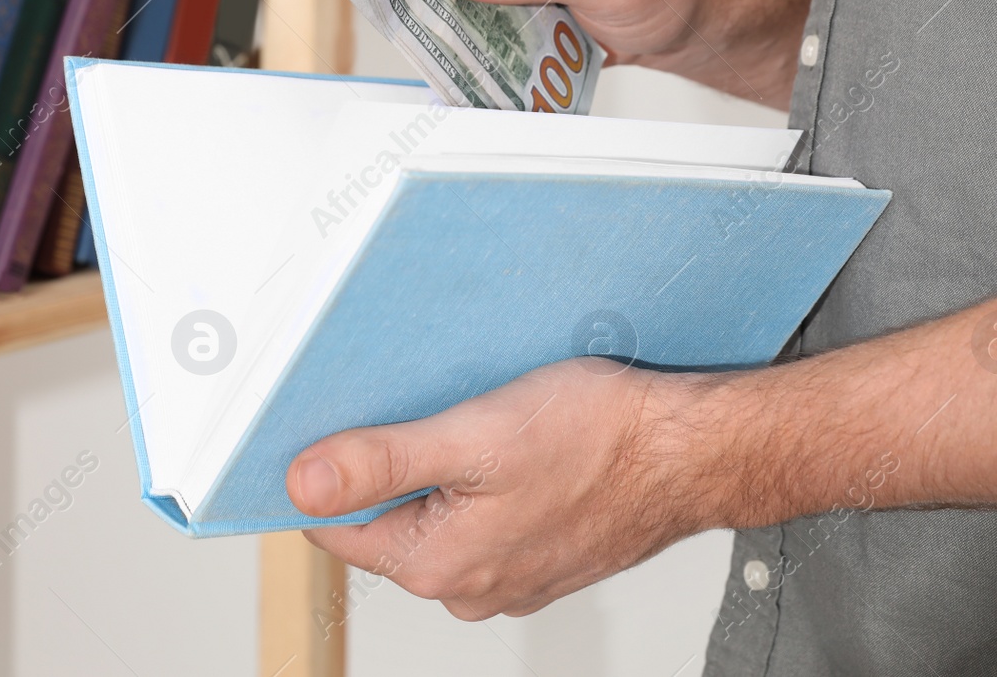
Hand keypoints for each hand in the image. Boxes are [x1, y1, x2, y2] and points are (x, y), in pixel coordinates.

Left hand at [287, 359, 735, 618]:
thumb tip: (304, 483)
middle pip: (387, 518)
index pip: (335, 524)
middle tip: (432, 410)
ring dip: (446, 467)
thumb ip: (380, 463)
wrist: (692, 449)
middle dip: (394, 462)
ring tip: (483, 420)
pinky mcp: (540, 554)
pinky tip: (517, 440)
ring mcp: (509, 575)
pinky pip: (485, 514)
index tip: (342, 422)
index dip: (329, 467)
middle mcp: (469, 586)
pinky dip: (488, 478)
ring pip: (440, 513)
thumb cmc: (603, 439)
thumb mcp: (472, 437)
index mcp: (438, 565)